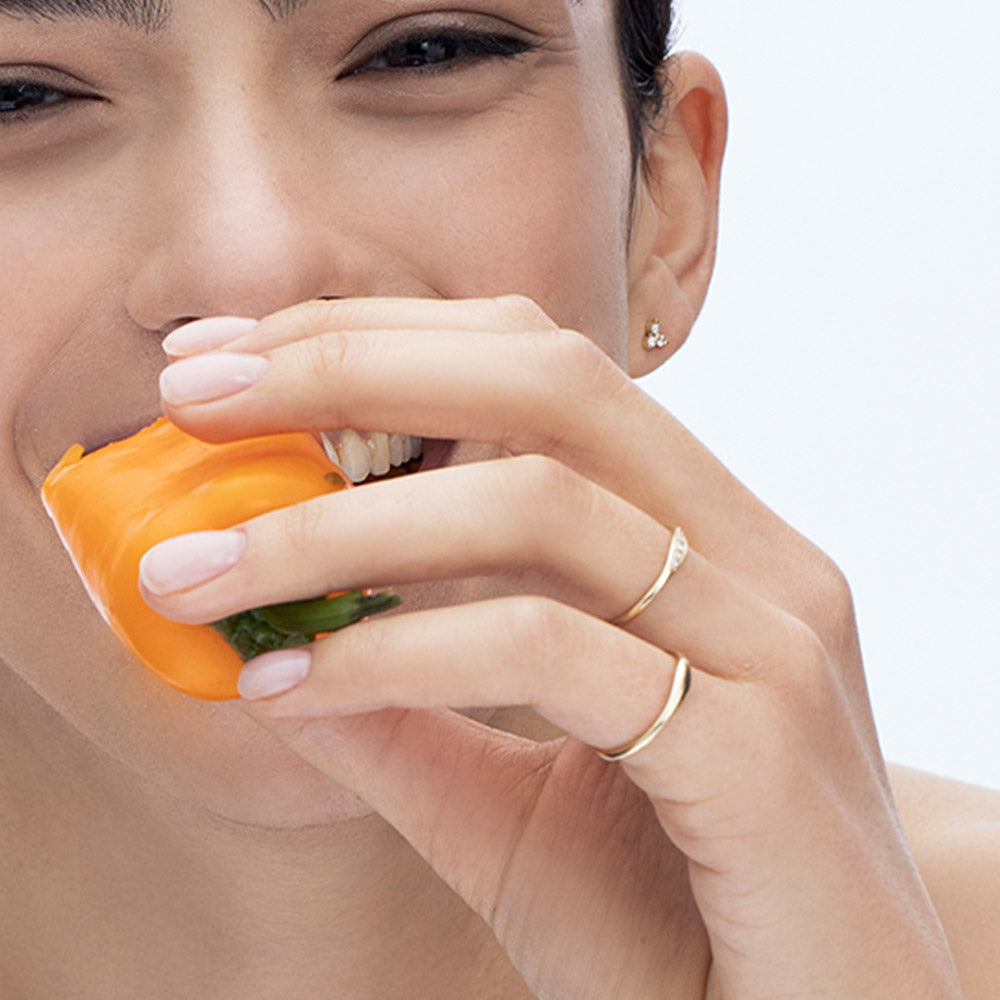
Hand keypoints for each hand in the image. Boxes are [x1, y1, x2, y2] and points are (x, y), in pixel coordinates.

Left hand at [145, 296, 961, 999]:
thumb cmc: (673, 922)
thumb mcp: (512, 806)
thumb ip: (404, 716)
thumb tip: (263, 651)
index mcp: (708, 542)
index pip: (543, 373)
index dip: (382, 343)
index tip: (231, 365)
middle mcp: (755, 558)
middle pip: (549, 382)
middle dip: (354, 366)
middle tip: (193, 393)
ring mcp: (772, 638)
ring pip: (540, 504)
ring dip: (337, 528)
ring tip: (197, 574)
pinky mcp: (764, 744)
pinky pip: (552, 647)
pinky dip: (403, 653)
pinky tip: (293, 690)